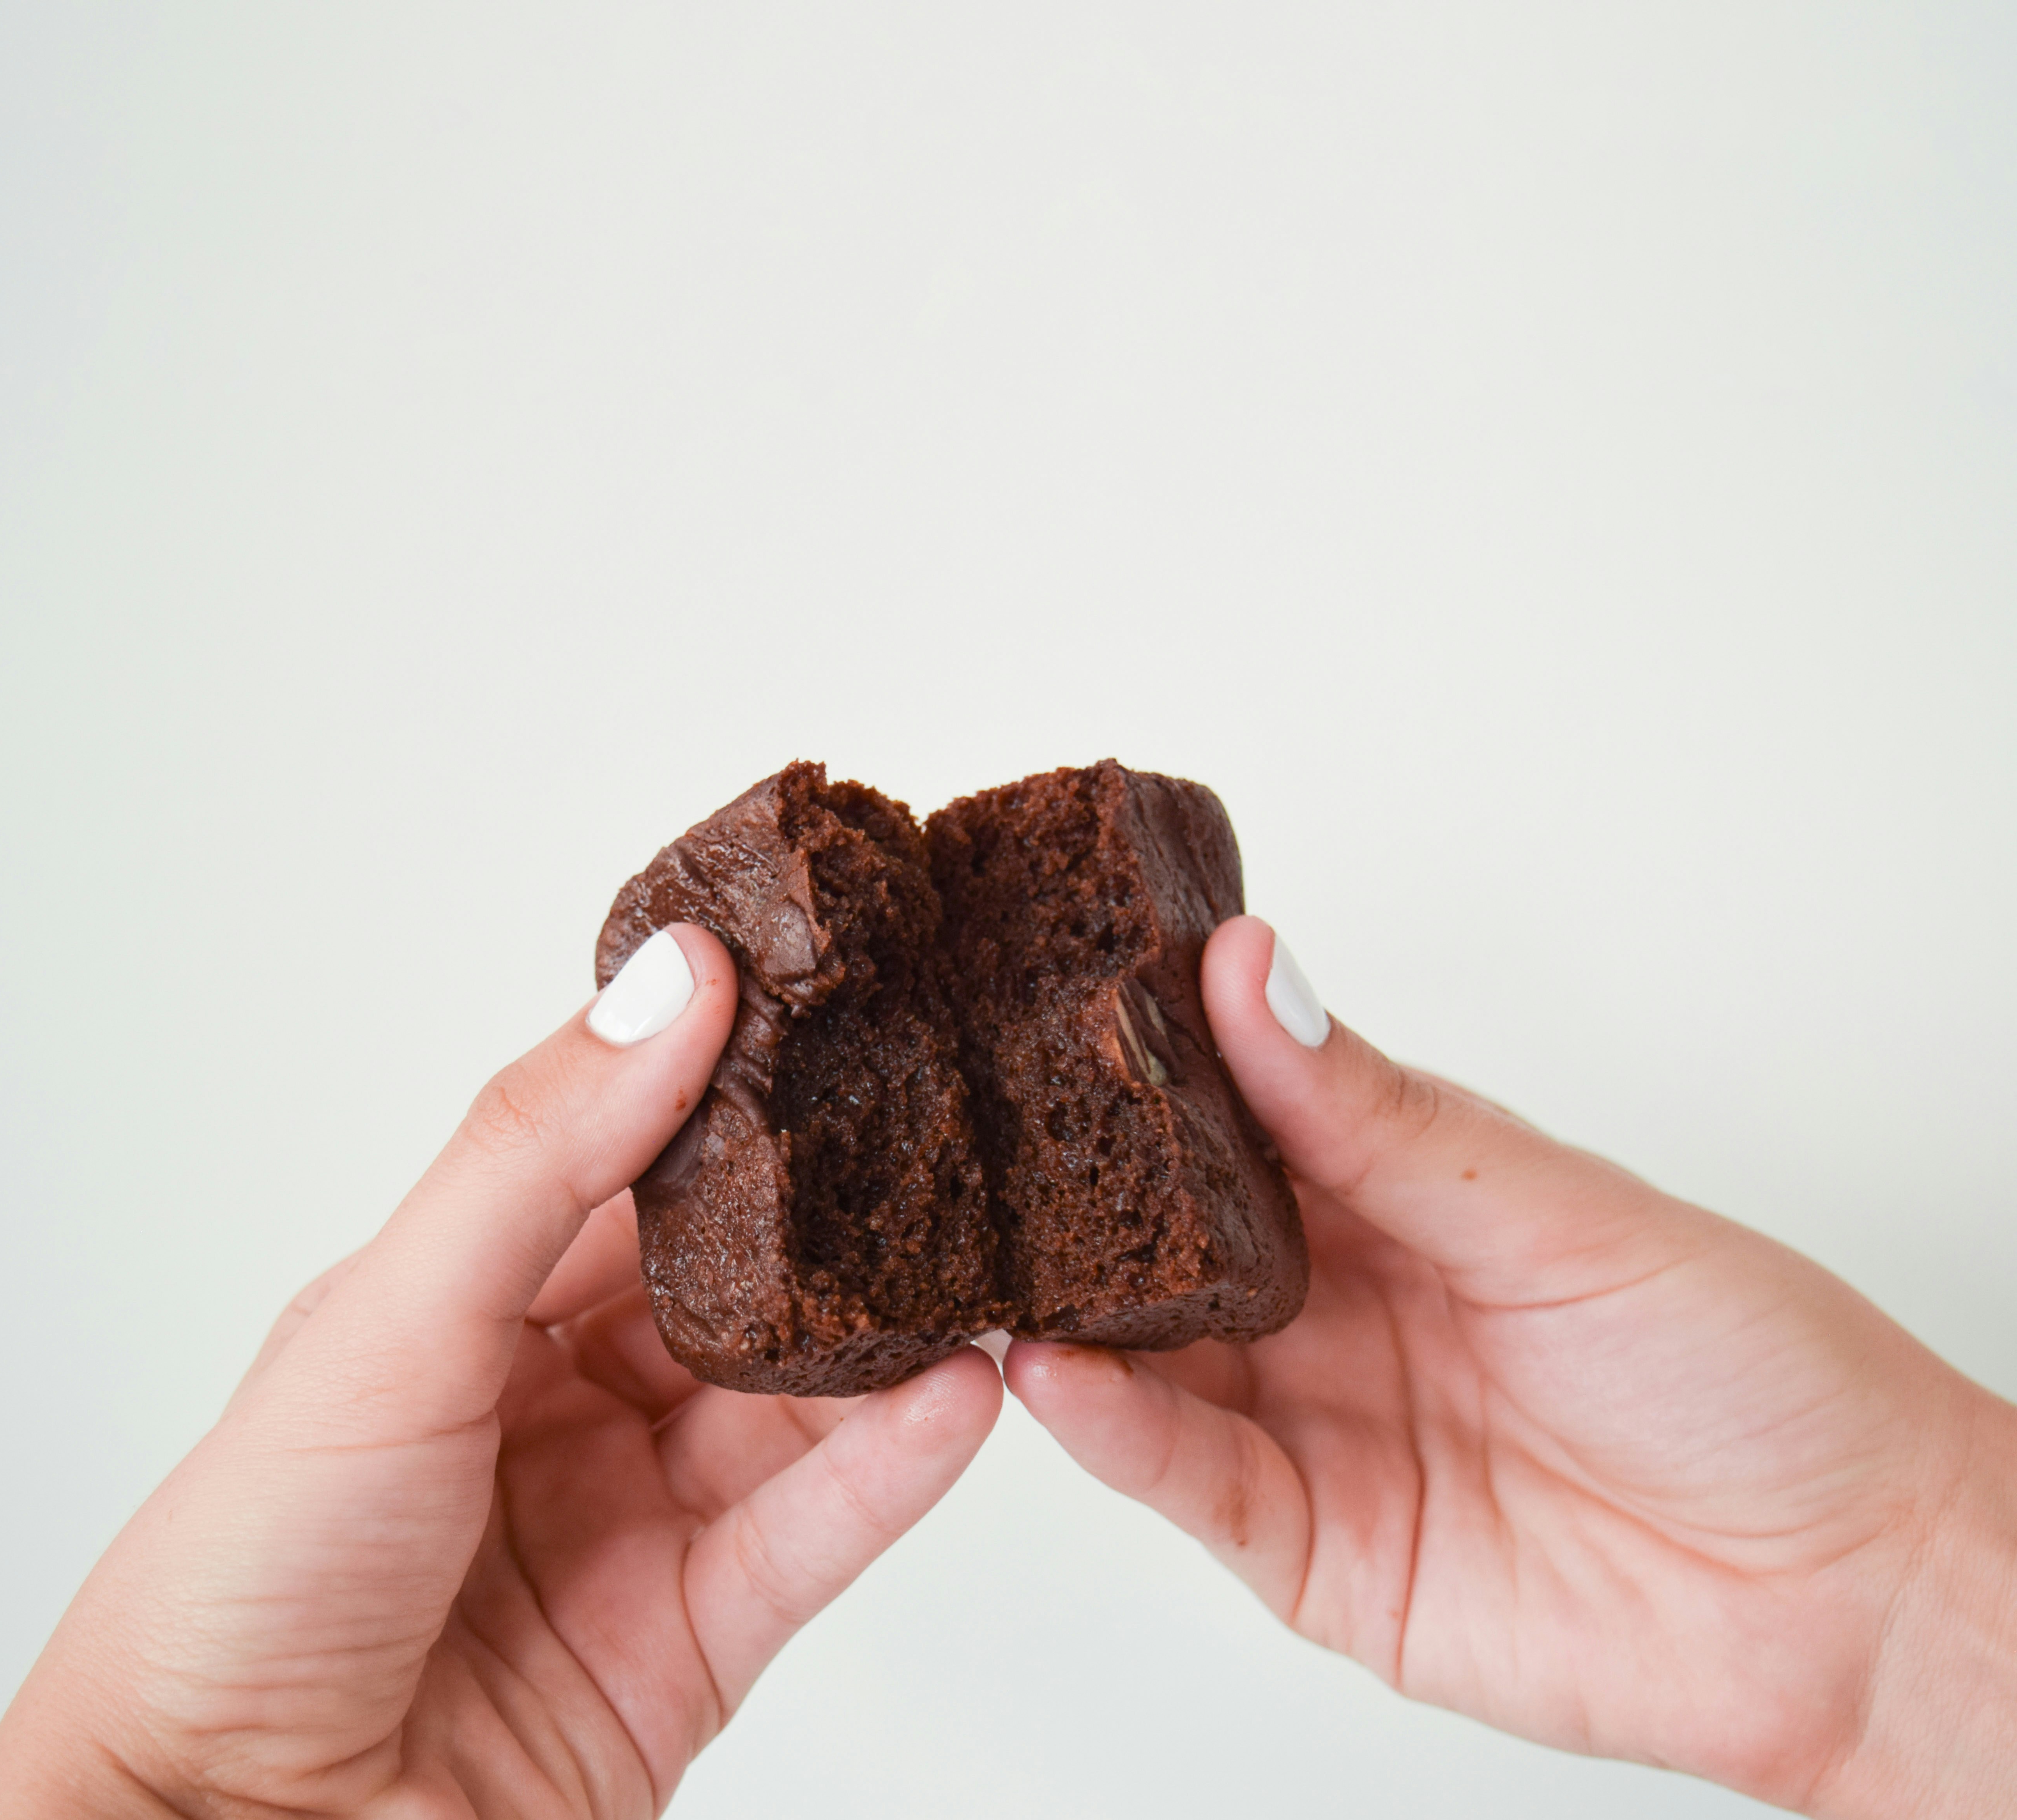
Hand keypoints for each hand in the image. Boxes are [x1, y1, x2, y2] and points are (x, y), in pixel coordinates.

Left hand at [0, 925, 1001, 1818]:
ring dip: (891, 1337)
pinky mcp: (694, 1640)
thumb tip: (671, 983)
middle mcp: (553, 1409)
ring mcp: (632, 1525)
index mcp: (463, 1313)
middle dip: (837, 1213)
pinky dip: (894, 1465)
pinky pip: (814, 1532)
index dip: (722, 1087)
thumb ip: (537, 1158)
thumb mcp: (384, 1326)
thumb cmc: (243, 1587)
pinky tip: (963, 1392)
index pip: (622, 1171)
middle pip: (730, 1289)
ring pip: (793, 1405)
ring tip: (990, 1254)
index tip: (828, 999)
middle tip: (947, 1117)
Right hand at [1006, 916, 2016, 1817]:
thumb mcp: (1557, 1211)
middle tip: (980, 1140)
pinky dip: (1118, 1433)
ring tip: (991, 1262)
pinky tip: (1060, 1376)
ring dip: (1069, 1315)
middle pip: (1169, 1244)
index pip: (1232, 1123)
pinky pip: (1190, 1481)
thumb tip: (1255, 973)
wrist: (1850, 1593)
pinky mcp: (1311, 1548)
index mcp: (1393, 1200)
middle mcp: (1336, 1307)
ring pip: (1153, 1363)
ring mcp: (1314, 1427)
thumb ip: (1381, 1116)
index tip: (1050, 1011)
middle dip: (1076, 1200)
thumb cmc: (1749, 1373)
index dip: (1140, 1070)